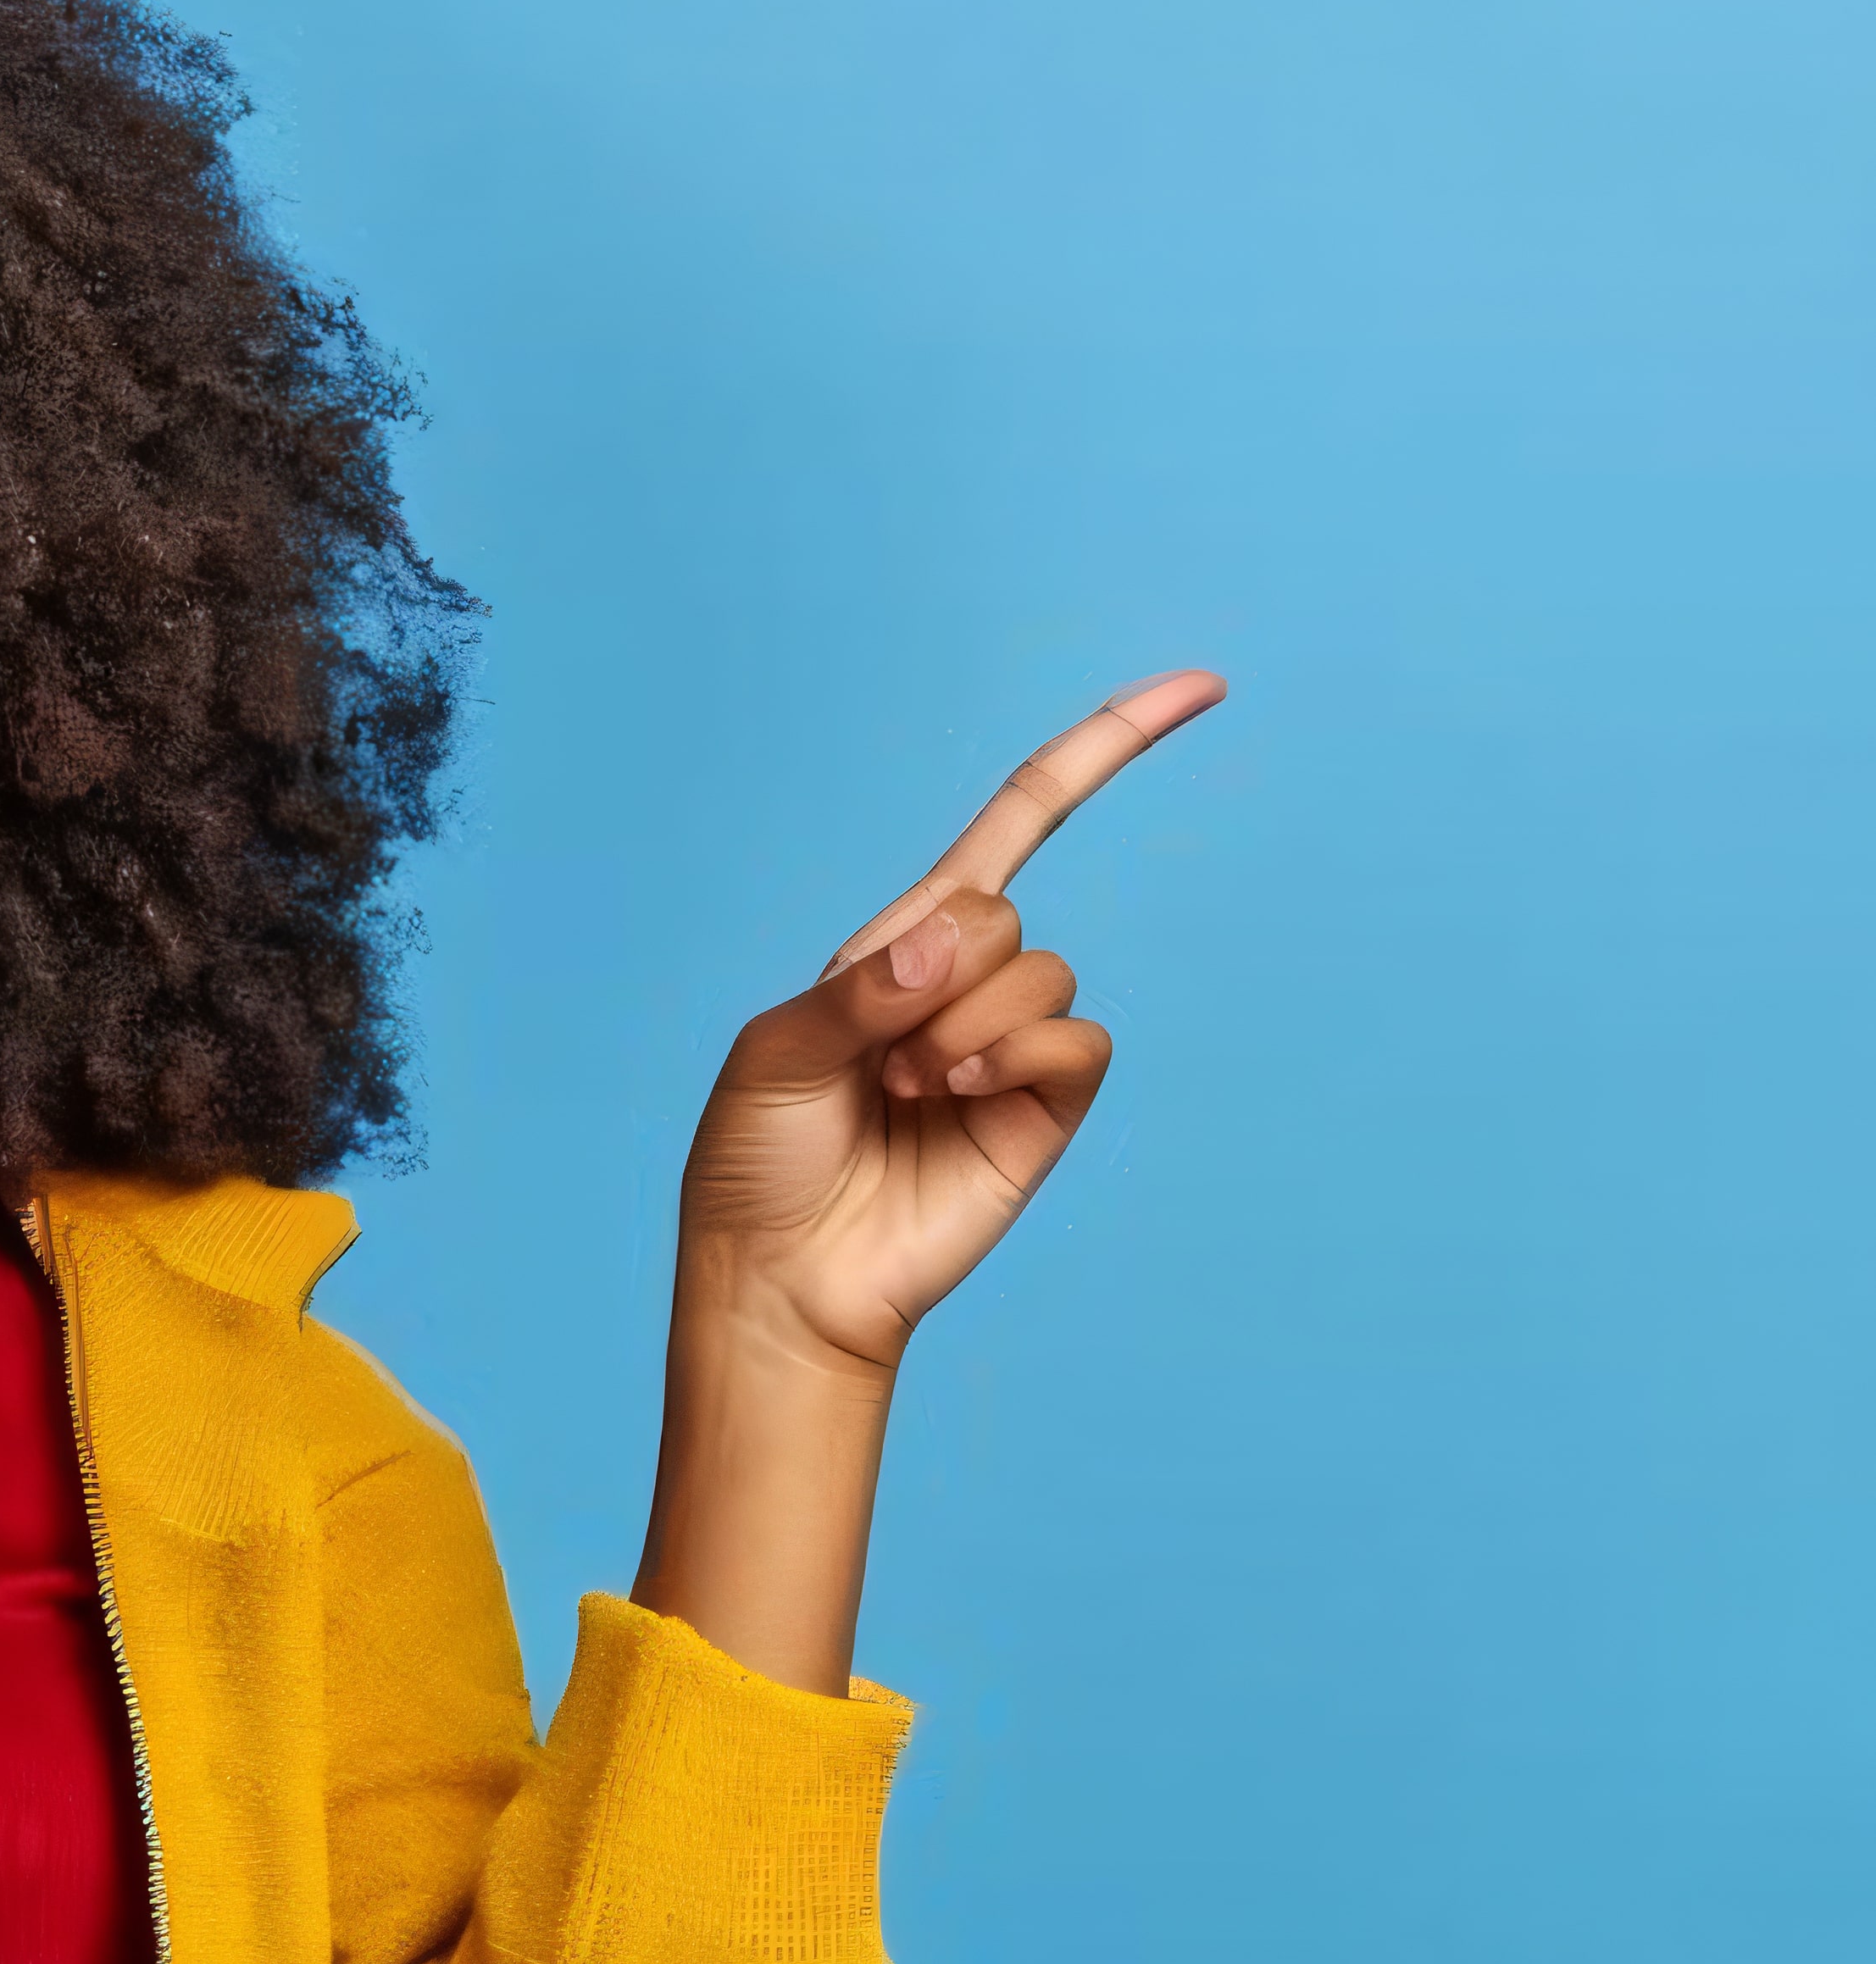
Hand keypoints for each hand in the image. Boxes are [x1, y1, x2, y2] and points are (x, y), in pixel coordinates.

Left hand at [636, 670, 1221, 1689]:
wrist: (782, 1276)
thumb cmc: (758, 1162)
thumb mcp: (774, 1056)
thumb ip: (860, 989)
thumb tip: (958, 939)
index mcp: (898, 945)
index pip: (1021, 820)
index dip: (1105, 751)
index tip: (1205, 688)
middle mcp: (966, 983)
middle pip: (1005, 912)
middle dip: (935, 979)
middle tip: (872, 1061)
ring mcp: (1012, 1046)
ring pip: (1042, 975)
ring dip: (962, 1032)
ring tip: (903, 1096)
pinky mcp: (1047, 1109)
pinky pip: (1078, 1041)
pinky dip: (1013, 1059)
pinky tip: (951, 1102)